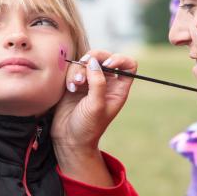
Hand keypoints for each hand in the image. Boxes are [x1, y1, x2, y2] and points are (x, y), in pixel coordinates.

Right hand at [51, 50, 136, 184]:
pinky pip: (74, 69)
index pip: (128, 65)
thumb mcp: (96, 105)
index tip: (108, 64)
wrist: (68, 139)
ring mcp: (89, 82)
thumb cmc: (87, 127)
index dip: (120, 59)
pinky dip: (70, 74)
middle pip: (104, 57)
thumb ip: (98, 82)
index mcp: (118, 89)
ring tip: (74, 85)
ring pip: (86, 61)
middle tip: (84, 64)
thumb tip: (93, 61)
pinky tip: (69, 87)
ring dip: (78, 69)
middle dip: (93, 58)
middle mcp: (105, 83)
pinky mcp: (75, 83)